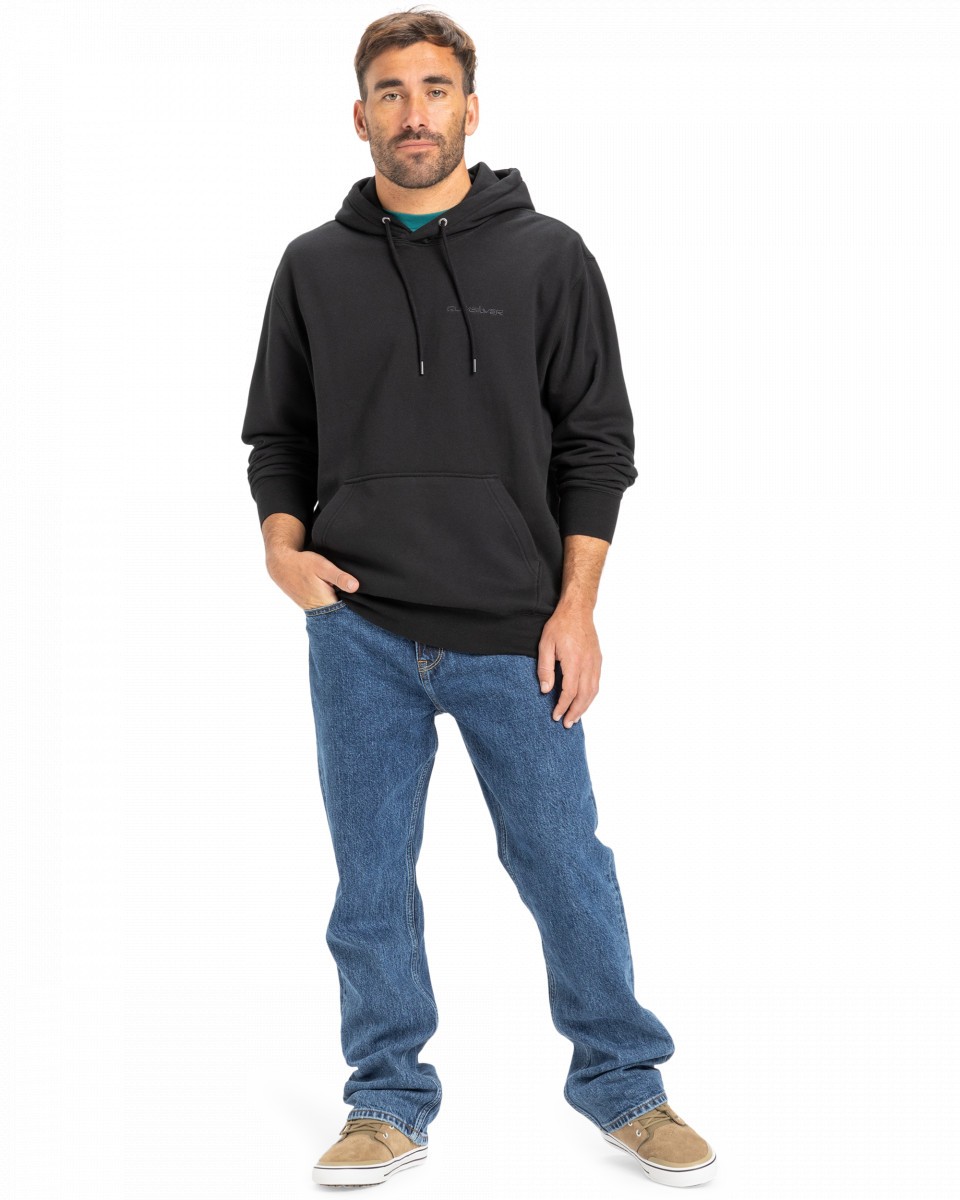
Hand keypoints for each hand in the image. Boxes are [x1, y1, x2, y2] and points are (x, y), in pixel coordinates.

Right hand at [267, 547, 359, 610]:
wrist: (281, 564)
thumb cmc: (302, 564)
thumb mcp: (323, 566)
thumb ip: (339, 577)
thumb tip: (355, 587)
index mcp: (325, 603)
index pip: (345, 615)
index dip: (357, 613)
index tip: (367, 613)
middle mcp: (319, 610)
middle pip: (341, 615)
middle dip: (351, 612)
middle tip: (366, 609)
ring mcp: (314, 609)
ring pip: (334, 612)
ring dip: (342, 608)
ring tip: (355, 603)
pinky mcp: (312, 605)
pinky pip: (327, 608)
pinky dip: (334, 604)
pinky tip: (340, 598)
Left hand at [536, 603, 601, 727]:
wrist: (578, 610)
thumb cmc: (560, 625)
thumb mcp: (545, 645)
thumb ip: (545, 669)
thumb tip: (545, 690)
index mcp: (574, 662)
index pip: (569, 692)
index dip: (562, 706)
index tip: (555, 716)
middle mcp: (587, 664)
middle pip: (584, 696)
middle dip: (575, 712)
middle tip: (567, 724)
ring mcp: (595, 662)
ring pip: (593, 691)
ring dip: (585, 707)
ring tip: (576, 717)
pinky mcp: (598, 660)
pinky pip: (597, 683)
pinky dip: (591, 696)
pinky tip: (584, 701)